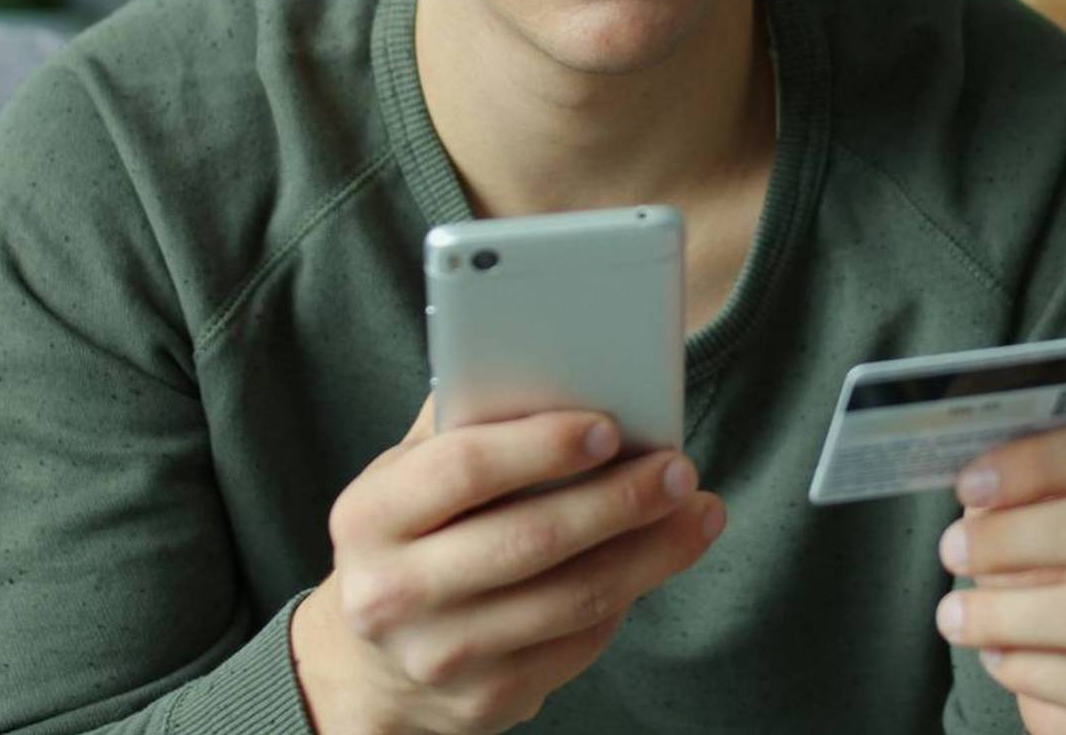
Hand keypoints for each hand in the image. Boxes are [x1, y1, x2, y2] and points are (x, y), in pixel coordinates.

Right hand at [290, 394, 725, 734]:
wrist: (368, 665)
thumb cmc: (408, 537)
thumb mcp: (407, 477)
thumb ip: (463, 423)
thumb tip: (559, 364)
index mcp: (370, 516)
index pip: (464, 469)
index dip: (542, 446)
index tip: (609, 427)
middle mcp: (392, 593)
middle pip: (530, 539)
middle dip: (619, 500)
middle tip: (678, 469)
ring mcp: (439, 655)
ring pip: (570, 600)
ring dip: (650, 553)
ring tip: (697, 512)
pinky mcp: (485, 702)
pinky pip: (578, 645)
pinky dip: (627, 597)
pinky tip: (655, 560)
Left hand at [933, 416, 1065, 734]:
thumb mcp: (1051, 516)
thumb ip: (1022, 487)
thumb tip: (968, 473)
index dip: (1040, 462)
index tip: (969, 484)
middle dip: (1016, 537)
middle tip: (951, 550)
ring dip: (1009, 613)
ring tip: (953, 616)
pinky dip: (1034, 670)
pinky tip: (996, 658)